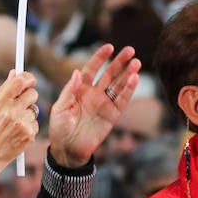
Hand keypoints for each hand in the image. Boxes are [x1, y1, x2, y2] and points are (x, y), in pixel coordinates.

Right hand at [0, 71, 40, 176]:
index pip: (19, 81)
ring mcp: (21, 123)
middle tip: (23, 102)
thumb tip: (14, 74)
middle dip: (30, 96)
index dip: (28, 78)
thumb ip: (3, 92)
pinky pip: (35, 123)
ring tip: (14, 123)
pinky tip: (17, 133)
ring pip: (34, 109)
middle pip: (32, 93)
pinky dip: (29, 126)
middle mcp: (10, 111)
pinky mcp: (28, 134)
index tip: (30, 80)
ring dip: (28, 114)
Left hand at [48, 45, 141, 168]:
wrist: (68, 150)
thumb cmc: (60, 128)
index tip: (109, 47)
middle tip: (130, 50)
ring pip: (118, 85)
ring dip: (128, 74)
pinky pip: (122, 100)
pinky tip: (135, 79)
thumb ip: (69, 90)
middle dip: (119, 62)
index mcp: (80, 89)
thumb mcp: (60, 107)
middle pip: (109, 74)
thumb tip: (76, 72)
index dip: (100, 58)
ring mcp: (104, 104)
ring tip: (137, 63)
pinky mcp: (112, 115)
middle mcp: (94, 94)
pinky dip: (129, 90)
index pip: (92, 69)